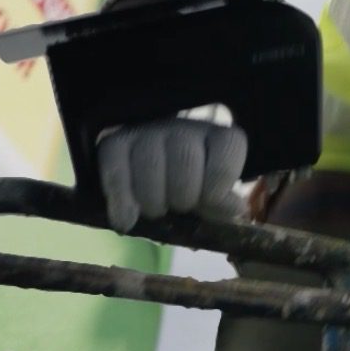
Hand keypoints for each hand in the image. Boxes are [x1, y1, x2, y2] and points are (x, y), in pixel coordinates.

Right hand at [97, 117, 247, 232]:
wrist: (146, 183)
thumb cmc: (187, 193)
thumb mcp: (210, 200)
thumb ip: (223, 205)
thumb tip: (235, 208)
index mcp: (216, 137)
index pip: (228, 147)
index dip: (219, 183)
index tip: (209, 202)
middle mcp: (183, 128)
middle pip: (185, 158)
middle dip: (182, 196)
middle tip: (177, 208)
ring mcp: (146, 131)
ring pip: (150, 163)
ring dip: (152, 201)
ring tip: (155, 212)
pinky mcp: (113, 142)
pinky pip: (115, 170)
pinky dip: (121, 201)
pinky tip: (125, 222)